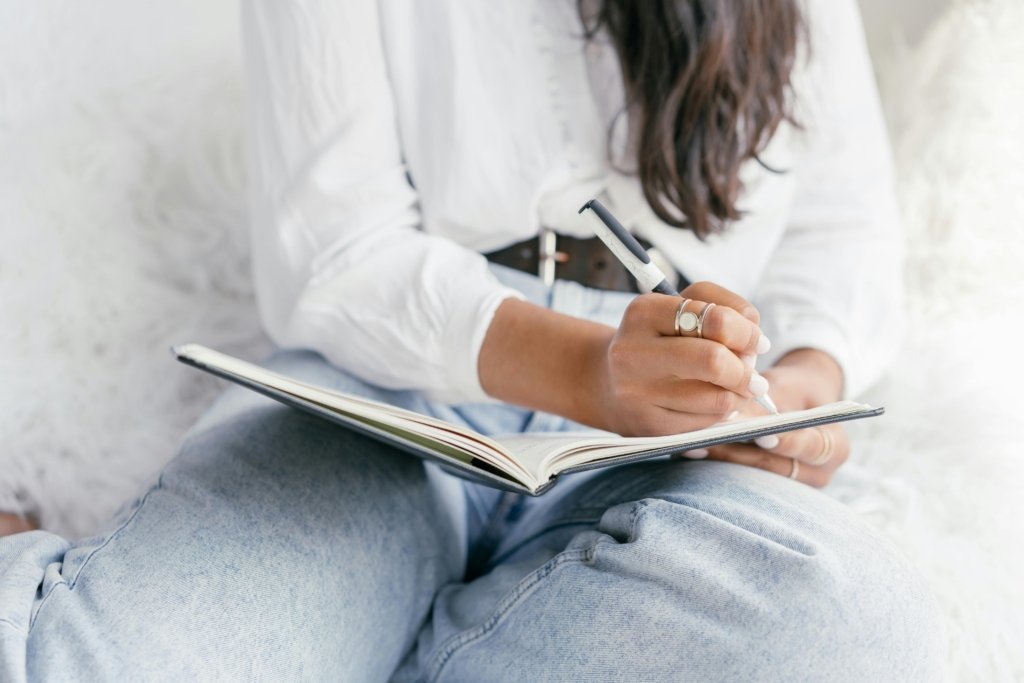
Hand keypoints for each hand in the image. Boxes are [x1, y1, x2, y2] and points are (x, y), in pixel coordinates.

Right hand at [590, 282, 772, 435]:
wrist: (608, 382)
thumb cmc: (659, 339)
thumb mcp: (682, 307)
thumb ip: (725, 308)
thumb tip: (758, 343)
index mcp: (643, 312)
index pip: (715, 319)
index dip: (748, 333)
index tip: (757, 342)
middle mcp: (633, 352)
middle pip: (714, 361)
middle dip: (746, 370)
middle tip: (754, 375)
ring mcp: (637, 393)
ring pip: (717, 399)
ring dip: (739, 395)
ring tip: (734, 387)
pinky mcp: (649, 426)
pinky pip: (707, 424)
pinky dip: (720, 414)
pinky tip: (710, 403)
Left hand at [701, 349, 847, 487]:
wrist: (800, 399)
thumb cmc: (794, 388)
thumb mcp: (786, 386)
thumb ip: (767, 403)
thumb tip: (737, 418)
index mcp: (835, 446)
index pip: (811, 447)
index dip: (786, 441)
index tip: (761, 434)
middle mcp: (820, 473)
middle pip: (778, 467)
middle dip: (742, 453)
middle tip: (712, 439)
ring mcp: (794, 484)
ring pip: (757, 477)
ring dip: (725, 461)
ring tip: (696, 445)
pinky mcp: (771, 488)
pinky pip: (745, 479)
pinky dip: (722, 464)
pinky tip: (696, 451)